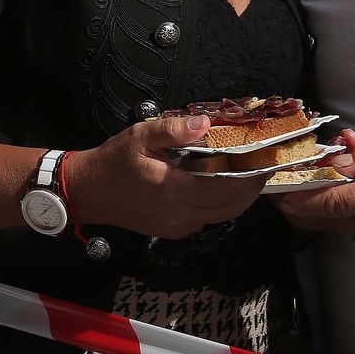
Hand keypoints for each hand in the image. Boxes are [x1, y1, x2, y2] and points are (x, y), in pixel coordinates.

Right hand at [63, 116, 269, 238]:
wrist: (88, 192)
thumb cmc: (114, 161)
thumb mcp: (140, 135)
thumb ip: (174, 130)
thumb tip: (206, 123)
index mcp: (174, 189)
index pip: (227, 188)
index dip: (251, 177)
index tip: (266, 163)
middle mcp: (180, 214)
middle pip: (231, 206)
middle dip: (251, 189)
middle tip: (263, 168)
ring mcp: (177, 226)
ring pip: (221, 216)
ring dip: (238, 199)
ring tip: (247, 176)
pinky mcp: (172, 231)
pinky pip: (206, 220)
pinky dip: (219, 205)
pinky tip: (219, 186)